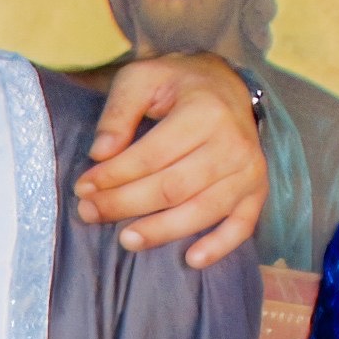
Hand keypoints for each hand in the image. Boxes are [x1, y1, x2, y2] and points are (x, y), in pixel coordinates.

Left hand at [76, 53, 271, 268]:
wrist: (228, 85)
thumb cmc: (178, 84)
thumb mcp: (142, 78)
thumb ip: (118, 112)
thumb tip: (100, 153)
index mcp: (205, 112)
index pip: (151, 156)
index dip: (113, 176)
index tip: (83, 187)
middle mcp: (232, 143)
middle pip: (172, 188)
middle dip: (125, 205)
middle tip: (89, 213)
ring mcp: (247, 171)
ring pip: (200, 211)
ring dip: (160, 231)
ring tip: (125, 240)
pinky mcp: (256, 191)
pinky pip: (241, 225)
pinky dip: (219, 246)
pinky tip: (191, 259)